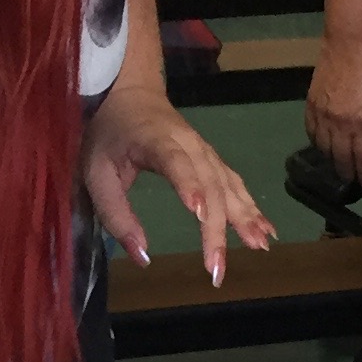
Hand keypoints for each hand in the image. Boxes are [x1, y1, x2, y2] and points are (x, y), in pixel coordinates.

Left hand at [82, 79, 272, 284]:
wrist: (131, 93)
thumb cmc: (109, 136)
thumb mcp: (96, 174)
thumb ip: (116, 215)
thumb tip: (142, 258)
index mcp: (154, 142)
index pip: (174, 163)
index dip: (188, 185)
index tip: (198, 213)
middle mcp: (188, 144)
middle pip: (208, 185)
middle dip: (215, 229)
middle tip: (217, 269)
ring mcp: (205, 151)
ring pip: (228, 186)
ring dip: (244, 218)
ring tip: (257, 247)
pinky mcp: (213, 159)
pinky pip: (235, 184)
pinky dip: (252, 207)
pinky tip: (265, 230)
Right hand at [304, 35, 361, 190]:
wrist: (348, 47)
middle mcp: (341, 125)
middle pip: (341, 158)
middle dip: (346, 172)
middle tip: (348, 179)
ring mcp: (323, 116)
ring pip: (324, 148)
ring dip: (330, 159)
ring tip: (336, 164)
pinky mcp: (310, 107)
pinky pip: (311, 133)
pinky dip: (317, 143)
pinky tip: (322, 145)